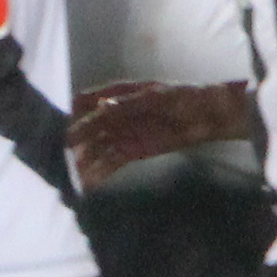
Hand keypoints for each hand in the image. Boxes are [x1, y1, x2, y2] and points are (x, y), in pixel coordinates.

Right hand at [66, 80, 248, 188]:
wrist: (208, 117)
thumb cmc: (184, 98)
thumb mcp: (158, 97)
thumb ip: (129, 103)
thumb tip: (103, 107)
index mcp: (119, 93)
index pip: (88, 99)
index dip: (76, 110)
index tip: (68, 122)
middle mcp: (116, 113)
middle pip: (90, 126)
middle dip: (78, 138)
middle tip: (68, 152)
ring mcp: (124, 133)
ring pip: (98, 146)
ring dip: (86, 159)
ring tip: (76, 174)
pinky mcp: (133, 151)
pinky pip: (111, 161)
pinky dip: (100, 172)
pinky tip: (90, 183)